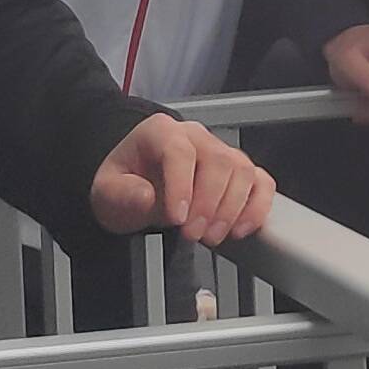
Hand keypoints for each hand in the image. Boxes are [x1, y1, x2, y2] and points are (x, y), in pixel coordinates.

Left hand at [90, 116, 274, 245]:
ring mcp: (222, 153)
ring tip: (210, 236)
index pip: (179, 151)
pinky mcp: (239, 174)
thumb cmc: (126, 186)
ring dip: (231, 209)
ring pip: (242, 171)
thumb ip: (123, 195)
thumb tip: (146, 197)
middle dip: (208, 203)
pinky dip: (257, 208)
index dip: (181, 185)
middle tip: (193, 234)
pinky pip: (261, 183)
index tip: (176, 218)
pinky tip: (240, 229)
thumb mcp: (107, 193)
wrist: (135, 192)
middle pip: (217, 160)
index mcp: (161, 132)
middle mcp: (196, 137)